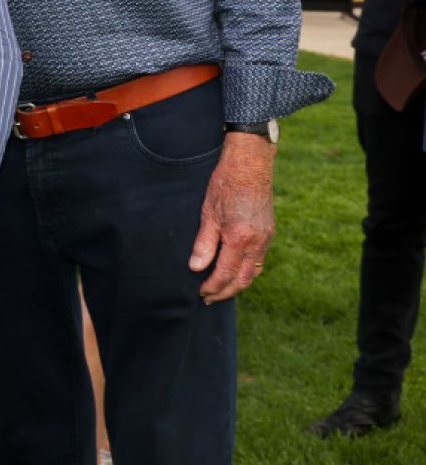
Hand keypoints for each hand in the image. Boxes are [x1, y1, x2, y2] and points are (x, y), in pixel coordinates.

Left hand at [190, 131, 275, 303]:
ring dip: (237, 284)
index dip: (213, 287)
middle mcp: (257, 242)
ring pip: (253, 272)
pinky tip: (235, 271)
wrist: (250, 166)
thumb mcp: (208, 213)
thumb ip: (204, 243)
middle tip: (209, 298)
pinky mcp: (269, 232)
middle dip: (226, 292)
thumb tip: (196, 268)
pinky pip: (259, 260)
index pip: (225, 274)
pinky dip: (247, 271)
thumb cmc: (225, 185)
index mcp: (240, 238)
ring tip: (221, 290)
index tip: (201, 293)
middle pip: (242, 279)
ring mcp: (266, 238)